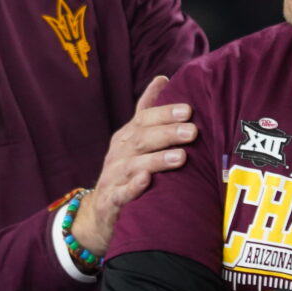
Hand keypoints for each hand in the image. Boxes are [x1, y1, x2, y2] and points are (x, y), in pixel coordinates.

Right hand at [69, 76, 194, 257]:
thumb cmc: (126, 169)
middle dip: (167, 134)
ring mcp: (113, 177)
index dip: (164, 113)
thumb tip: (162, 78)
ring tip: (181, 157)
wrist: (99, 212)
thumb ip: (148, 111)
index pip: (144, 119)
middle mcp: (119, 154)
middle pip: (142, 139)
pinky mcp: (111, 202)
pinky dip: (133, 187)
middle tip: (192, 131)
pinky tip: (146, 180)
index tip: (188, 109)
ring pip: (134, 165)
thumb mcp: (134, 139)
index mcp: (127, 137)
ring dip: (157, 160)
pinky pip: (121, 194)